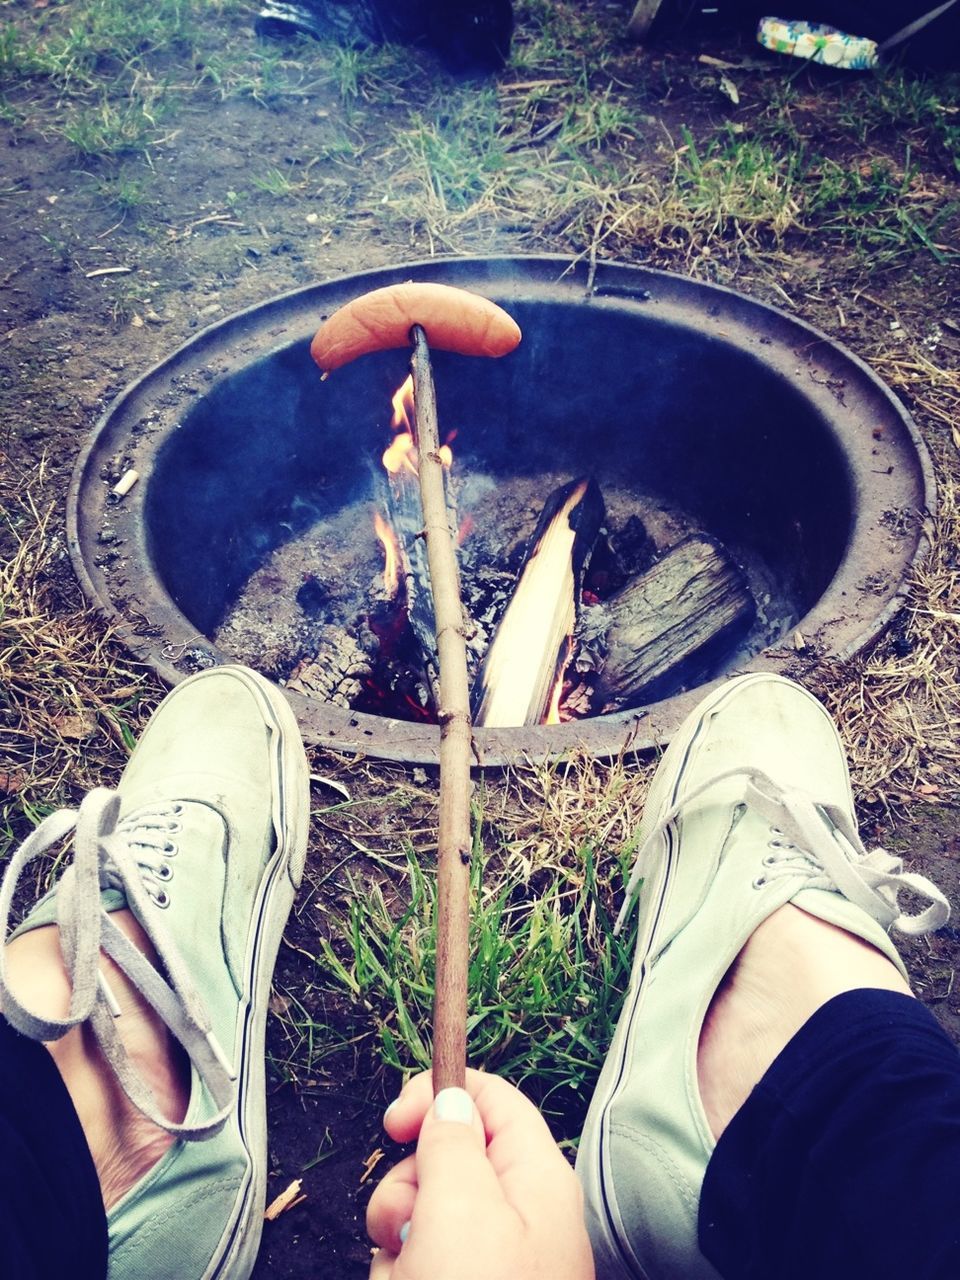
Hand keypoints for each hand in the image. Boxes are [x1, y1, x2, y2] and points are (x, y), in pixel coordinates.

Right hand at [367, 1069, 594, 1279]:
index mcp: (536, 1178)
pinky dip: (401, 1279)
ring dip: (398, 1247)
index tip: (394, 1122)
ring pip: (421, 1220)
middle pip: (445, 1162)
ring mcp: (495, 1261)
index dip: (439, 1094)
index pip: (492, 1099)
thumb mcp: (460, 1211)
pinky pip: (417, 1265)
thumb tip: (450, 1098)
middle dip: (407, 1191)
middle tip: (407, 1230)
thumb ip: (452, 1144)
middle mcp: (521, 1215)